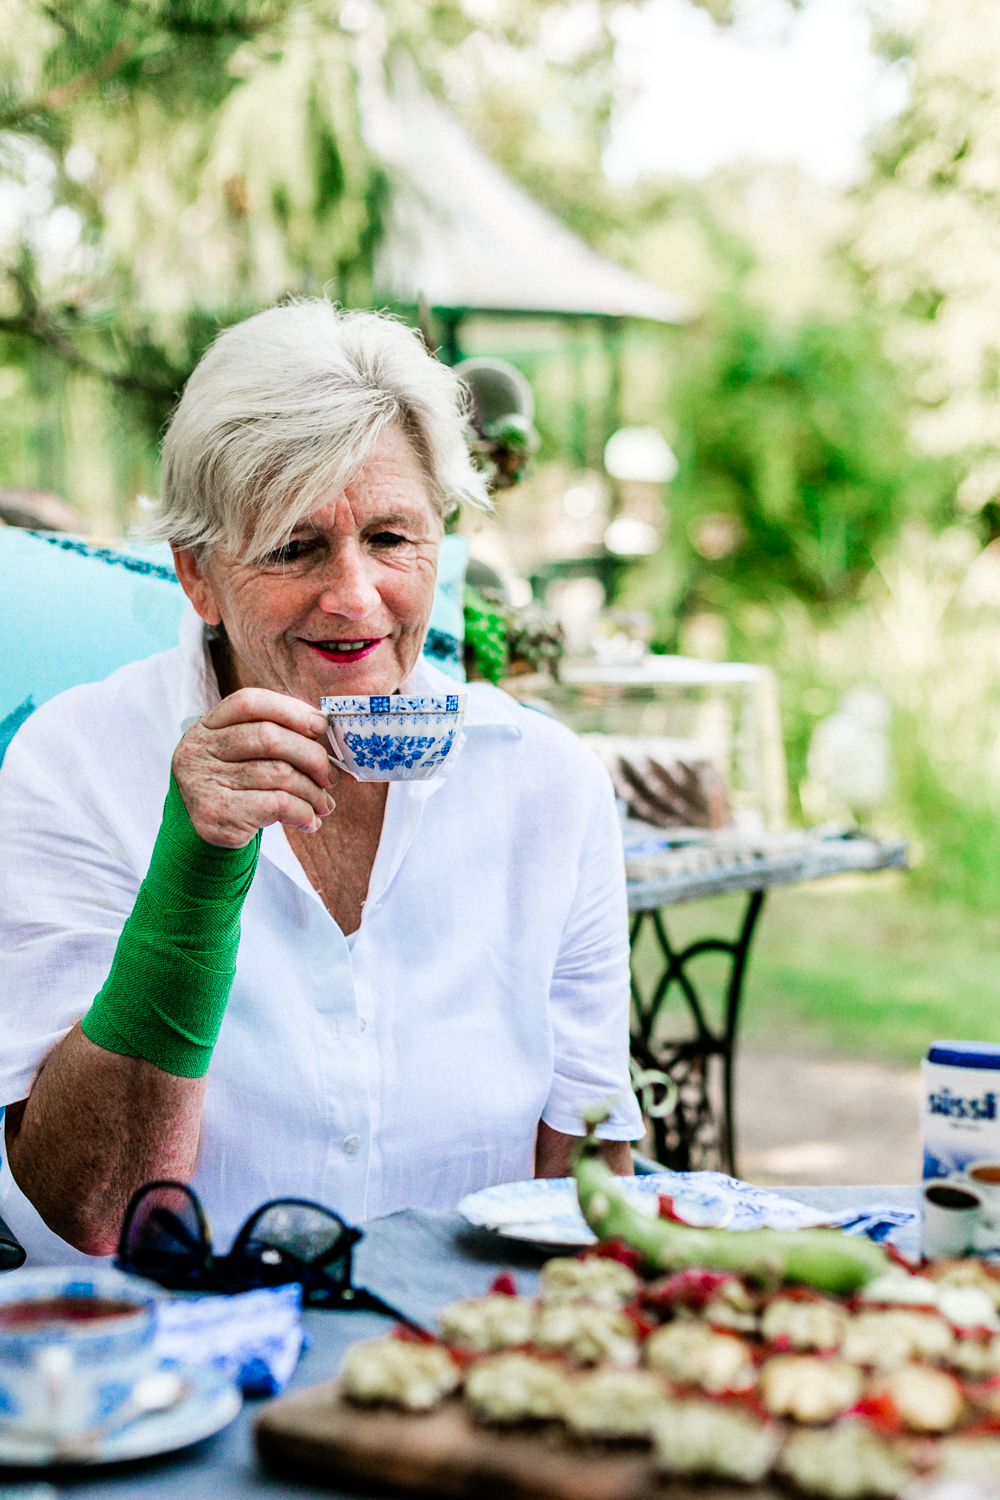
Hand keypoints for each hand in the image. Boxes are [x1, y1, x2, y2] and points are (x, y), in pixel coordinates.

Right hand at [171, 689, 336, 847]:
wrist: (201, 833)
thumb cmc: (234, 786)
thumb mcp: (241, 755)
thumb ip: (273, 737)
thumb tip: (323, 730)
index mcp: (207, 726)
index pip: (250, 702)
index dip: (291, 709)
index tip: (320, 725)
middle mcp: (199, 749)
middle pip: (268, 737)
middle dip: (311, 755)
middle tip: (330, 776)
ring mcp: (204, 782)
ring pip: (279, 774)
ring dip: (313, 791)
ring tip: (323, 803)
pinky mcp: (217, 814)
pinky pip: (277, 804)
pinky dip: (303, 812)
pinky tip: (309, 820)